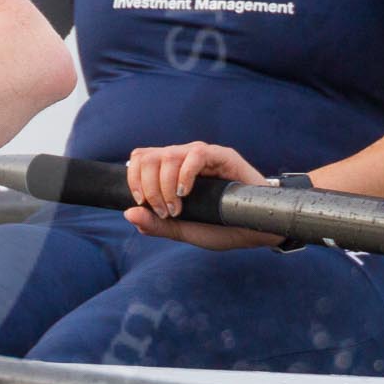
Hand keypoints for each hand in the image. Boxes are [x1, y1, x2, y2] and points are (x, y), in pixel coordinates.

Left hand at [121, 142, 280, 250]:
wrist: (255, 230)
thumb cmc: (220, 226)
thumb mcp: (182, 229)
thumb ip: (155, 224)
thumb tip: (128, 213)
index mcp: (170, 171)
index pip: (139, 159)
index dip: (133, 180)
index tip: (142, 205)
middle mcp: (183, 159)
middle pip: (148, 157)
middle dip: (149, 188)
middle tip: (165, 211)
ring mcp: (202, 156)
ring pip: (167, 155)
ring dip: (165, 185)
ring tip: (177, 208)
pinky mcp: (223, 156)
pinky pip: (196, 154)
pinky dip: (185, 174)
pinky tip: (186, 193)